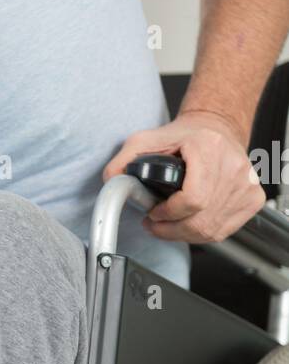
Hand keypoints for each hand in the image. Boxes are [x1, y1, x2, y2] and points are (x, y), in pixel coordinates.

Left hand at [101, 110, 265, 243]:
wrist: (217, 129)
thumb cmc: (186, 136)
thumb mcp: (147, 139)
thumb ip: (125, 160)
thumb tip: (111, 182)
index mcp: (209, 148)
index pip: (193, 198)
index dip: (169, 214)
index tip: (153, 213)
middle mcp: (233, 167)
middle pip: (200, 219)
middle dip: (170, 229)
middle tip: (155, 224)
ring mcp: (246, 184)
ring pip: (211, 229)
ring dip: (183, 234)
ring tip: (167, 225)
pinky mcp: (252, 198)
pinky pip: (223, 230)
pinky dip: (202, 233)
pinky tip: (188, 224)